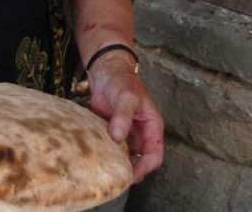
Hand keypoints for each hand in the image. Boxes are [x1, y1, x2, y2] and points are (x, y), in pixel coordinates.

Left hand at [87, 51, 164, 182]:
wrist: (105, 73)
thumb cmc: (122, 82)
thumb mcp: (126, 97)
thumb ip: (123, 116)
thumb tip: (118, 137)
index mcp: (152, 127)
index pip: (155, 156)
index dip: (145, 167)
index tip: (130, 174)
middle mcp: (141, 135)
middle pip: (141, 161)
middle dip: (130, 171)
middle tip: (115, 178)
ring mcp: (127, 136)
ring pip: (126, 158)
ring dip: (118, 165)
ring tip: (105, 172)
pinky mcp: (113, 135)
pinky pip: (113, 151)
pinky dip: (106, 157)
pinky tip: (96, 160)